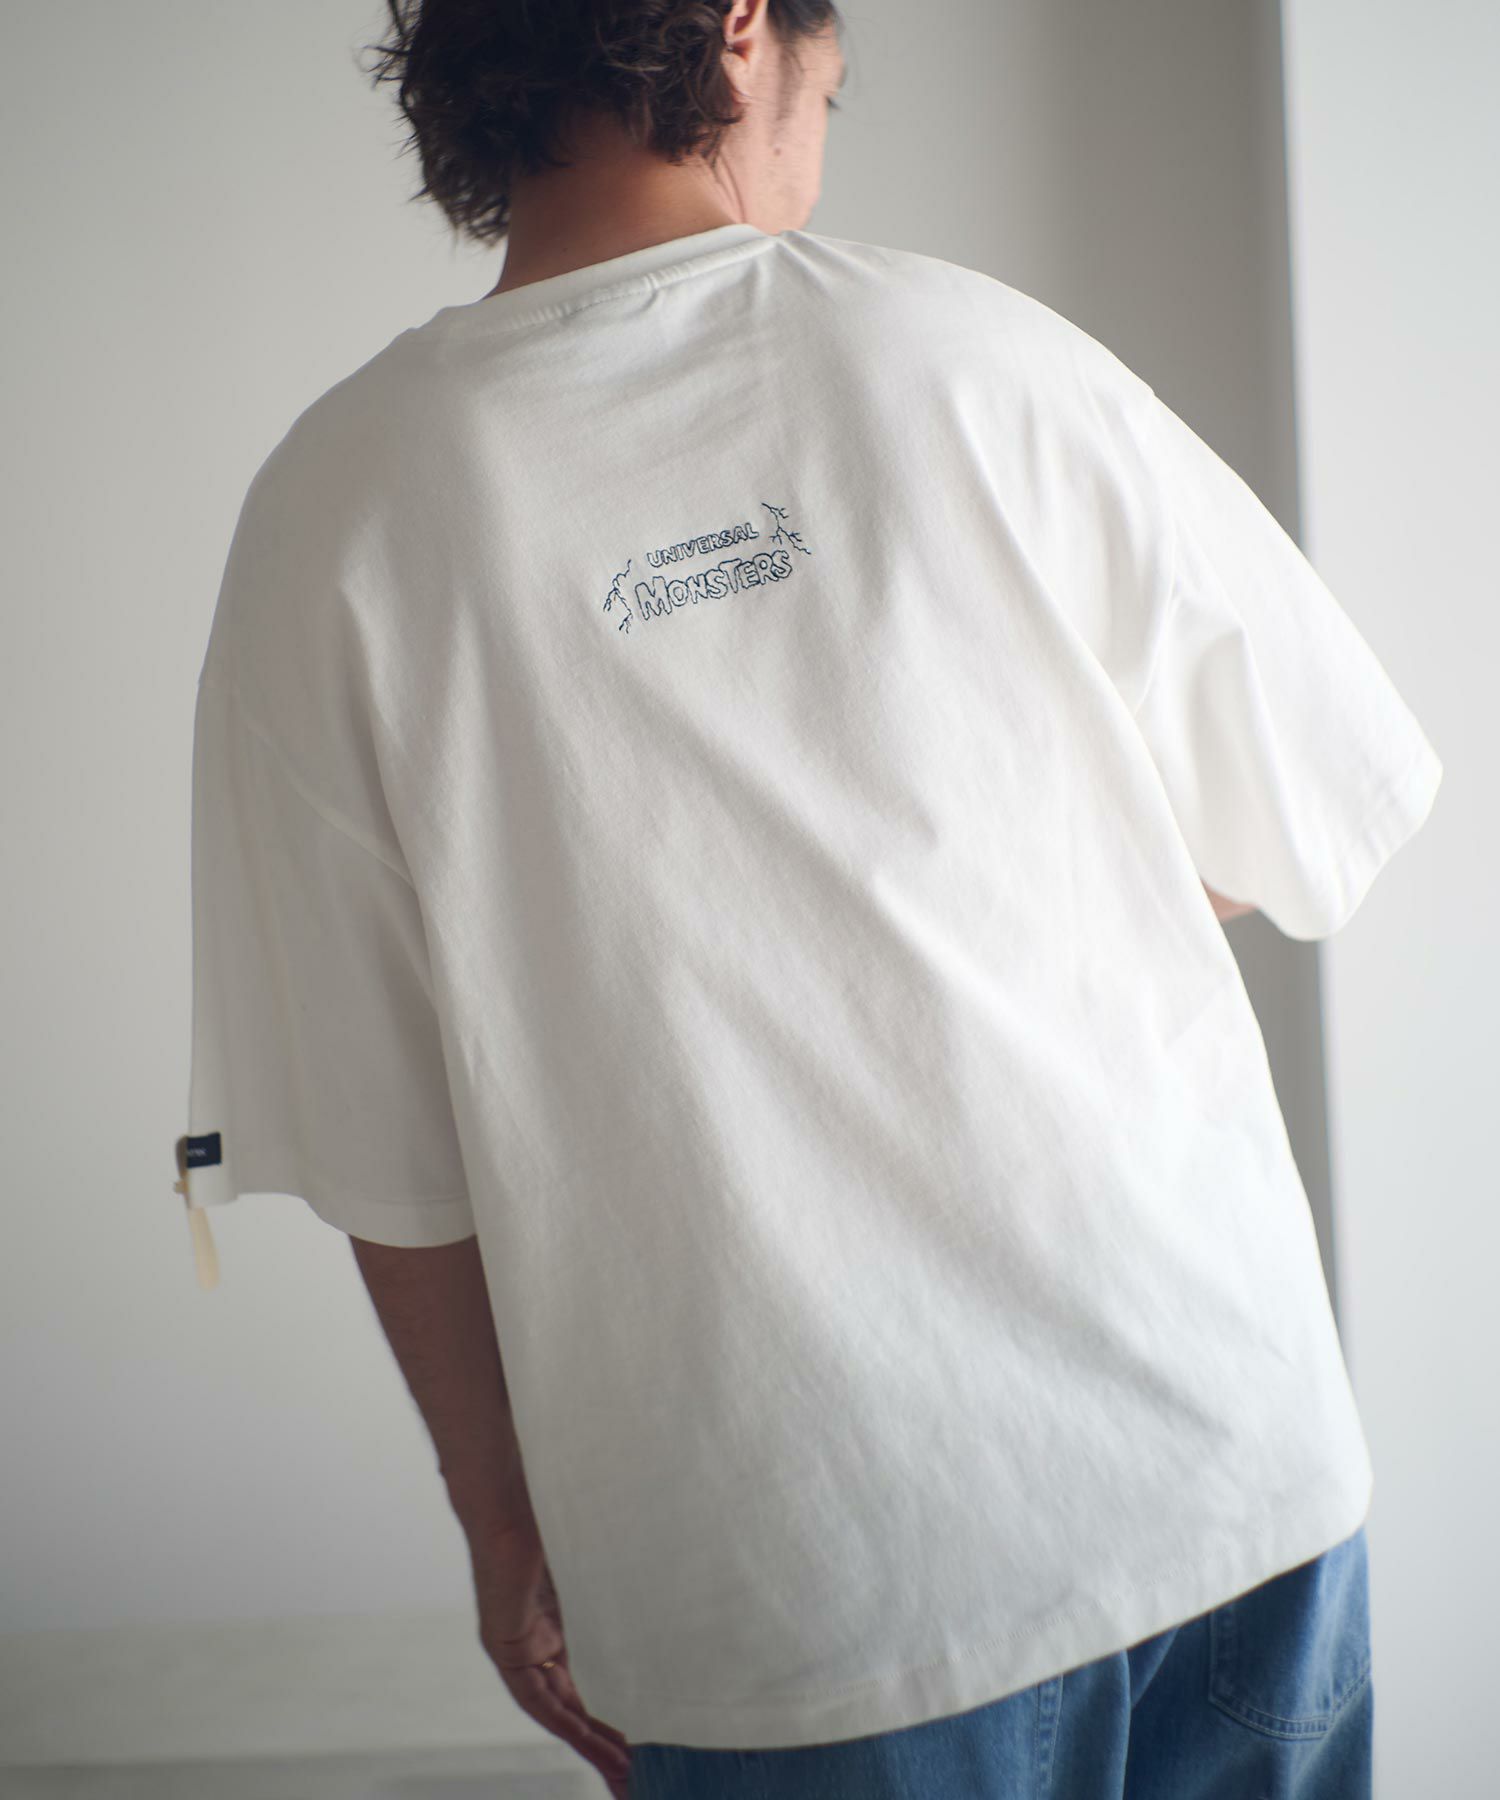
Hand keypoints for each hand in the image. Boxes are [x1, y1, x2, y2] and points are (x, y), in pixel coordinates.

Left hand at [470, 1515, 633, 1797]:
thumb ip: (631, 1579)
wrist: (518, 1488)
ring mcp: (523, 1642)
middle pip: (580, 1705)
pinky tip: (588, 1743)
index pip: (597, 1678)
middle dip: (611, 1744)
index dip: (621, 1713)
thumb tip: (695, 1575)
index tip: (650, 1741)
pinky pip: (535, 1696)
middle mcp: (544, 1636)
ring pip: (560, 1709)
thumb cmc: (563, 1504)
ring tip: (625, 1777)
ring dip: (591, 1744)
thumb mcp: (607, 1557)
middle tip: (639, 1778)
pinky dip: (564, 1721)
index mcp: (567, 1617)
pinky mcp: (507, 1642)